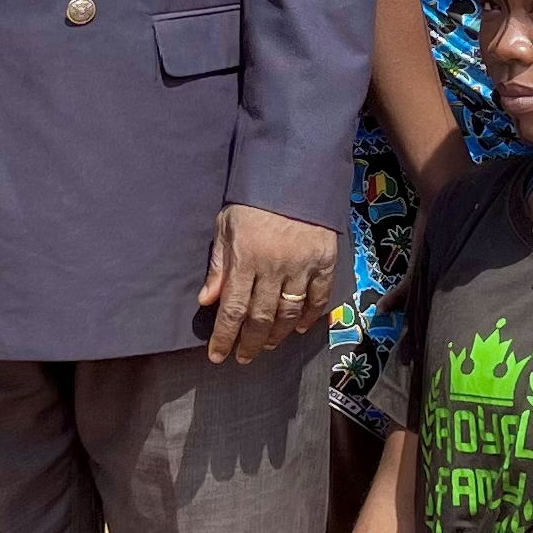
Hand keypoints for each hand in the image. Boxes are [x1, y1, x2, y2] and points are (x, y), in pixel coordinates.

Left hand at [200, 203, 336, 365]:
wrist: (295, 173)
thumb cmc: (253, 199)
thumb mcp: (226, 226)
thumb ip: (218, 265)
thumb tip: (207, 300)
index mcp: (246, 258)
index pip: (233, 309)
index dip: (224, 336)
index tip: (217, 356)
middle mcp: (274, 267)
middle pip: (260, 318)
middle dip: (249, 343)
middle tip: (242, 358)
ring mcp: (303, 266)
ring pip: (289, 313)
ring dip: (276, 335)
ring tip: (265, 345)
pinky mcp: (325, 261)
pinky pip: (319, 298)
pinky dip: (310, 317)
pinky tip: (299, 329)